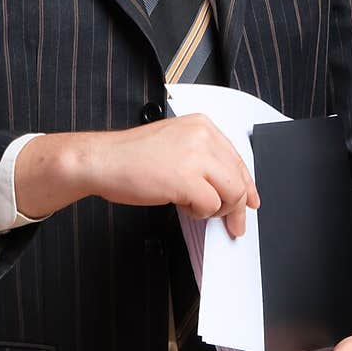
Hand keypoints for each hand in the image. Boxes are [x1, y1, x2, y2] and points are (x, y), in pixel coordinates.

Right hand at [15, 114, 258, 238]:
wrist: (102, 160)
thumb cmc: (130, 156)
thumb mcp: (174, 145)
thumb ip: (202, 159)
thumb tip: (226, 185)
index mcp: (202, 125)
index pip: (237, 159)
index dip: (246, 185)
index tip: (249, 202)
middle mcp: (203, 136)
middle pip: (239, 179)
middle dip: (237, 207)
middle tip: (233, 225)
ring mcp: (196, 156)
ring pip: (231, 193)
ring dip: (216, 210)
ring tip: (196, 209)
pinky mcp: (187, 178)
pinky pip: (210, 205)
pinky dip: (199, 213)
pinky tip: (183, 206)